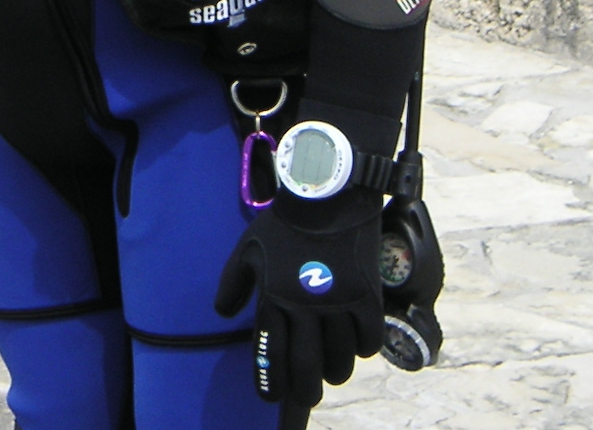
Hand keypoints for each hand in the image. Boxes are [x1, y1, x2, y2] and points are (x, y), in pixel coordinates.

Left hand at [214, 190, 383, 407]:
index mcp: (273, 298)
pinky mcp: (367, 298)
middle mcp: (305, 308)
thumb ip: (233, 284)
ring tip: (332, 371)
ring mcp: (339, 305)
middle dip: (306, 390)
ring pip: (341, 361)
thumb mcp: (248, 249)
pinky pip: (369, 341)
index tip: (271, 395)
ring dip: (336, 371)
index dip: (270, 382)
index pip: (270, 354)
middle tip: (308, 395)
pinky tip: (356, 343)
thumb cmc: (284, 223)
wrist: (327, 196)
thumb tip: (223, 313)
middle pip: (307, 369)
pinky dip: (363, 348)